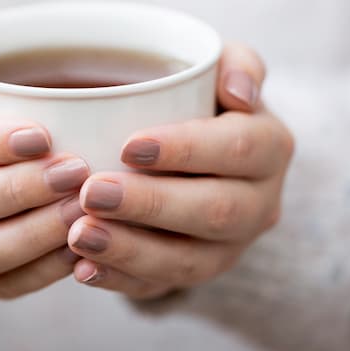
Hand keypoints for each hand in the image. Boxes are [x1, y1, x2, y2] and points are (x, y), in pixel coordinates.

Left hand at [67, 43, 293, 298]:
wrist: (190, 155)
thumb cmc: (196, 99)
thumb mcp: (218, 67)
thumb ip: (236, 62)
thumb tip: (239, 92)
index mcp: (271, 147)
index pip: (238, 149)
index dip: (186, 149)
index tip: (127, 145)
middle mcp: (260, 204)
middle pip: (215, 212)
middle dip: (150, 204)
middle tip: (90, 191)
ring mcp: (229, 248)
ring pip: (189, 262)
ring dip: (130, 251)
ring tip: (78, 235)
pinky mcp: (194, 274)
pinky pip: (160, 288)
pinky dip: (119, 281)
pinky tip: (83, 269)